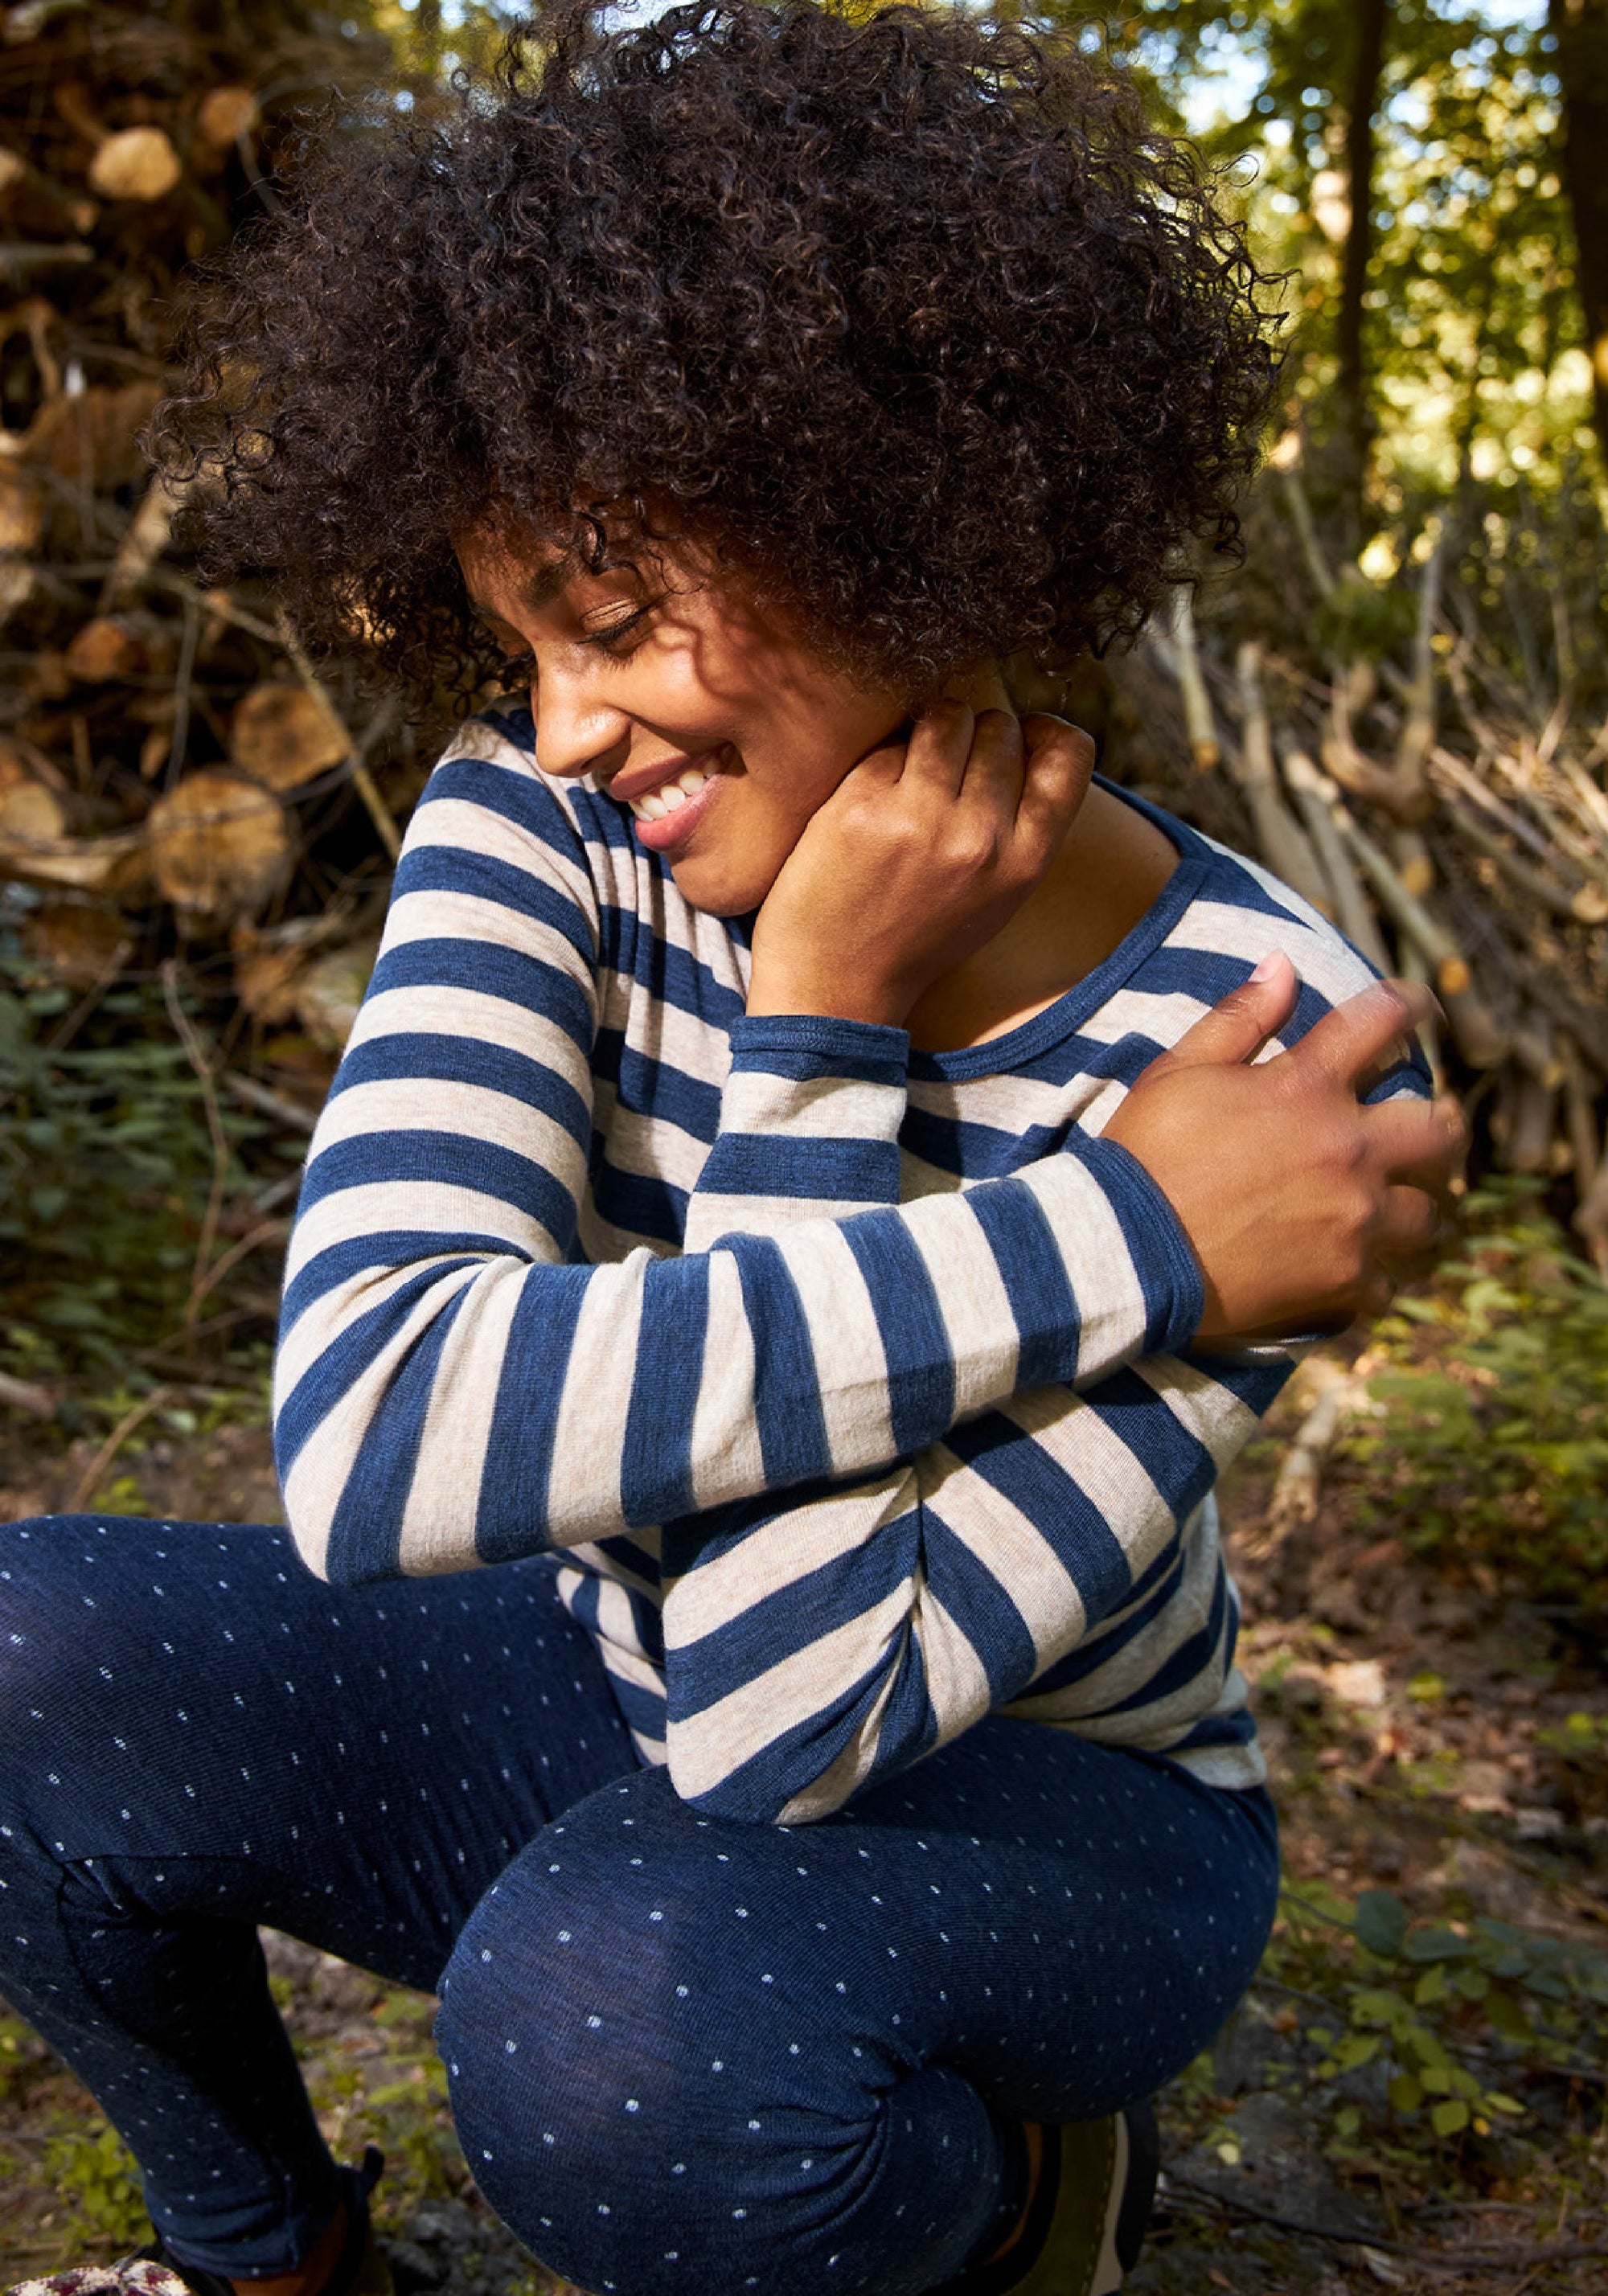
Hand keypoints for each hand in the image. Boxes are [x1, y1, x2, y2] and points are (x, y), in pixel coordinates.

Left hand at [747, 704, 1094, 1026]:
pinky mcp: (861, 807)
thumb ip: (1022, 825)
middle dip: (977, 735)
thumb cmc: (920, 932)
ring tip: (912, 771)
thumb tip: (1031, 734)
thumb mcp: (997, 894)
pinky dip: (883, 761)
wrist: (839, 985)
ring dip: (931, 732)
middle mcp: (980, 837)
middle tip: (947, 771)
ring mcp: (920, 819)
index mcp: (1024, 861)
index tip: (1020, 737)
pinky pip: (889, 744)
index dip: (1045, 730)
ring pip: (947, 718)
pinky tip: (873, 799)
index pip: (1070, 753)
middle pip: (1001, 727)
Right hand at [1103, 951, 1465, 1342]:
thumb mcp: (1179, 1071)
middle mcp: (1348, 1147)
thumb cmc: (1145, 1154)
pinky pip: (1386, 1283)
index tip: (1418, 1006)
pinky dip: (1372, 1279)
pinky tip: (1354, 1277)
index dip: (1408, 1004)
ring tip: (1395, 1215)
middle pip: (1438, 1130)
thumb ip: (1239, 1017)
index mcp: (1309, 1086)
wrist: (1125, 1252)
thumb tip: (1284, 962)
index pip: (1381, 1020)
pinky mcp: (1343, 1279)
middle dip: (1441, 1127)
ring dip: (1411, 1209)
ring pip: (1424, 1214)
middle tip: (1429, 1134)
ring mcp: (1353, 1217)